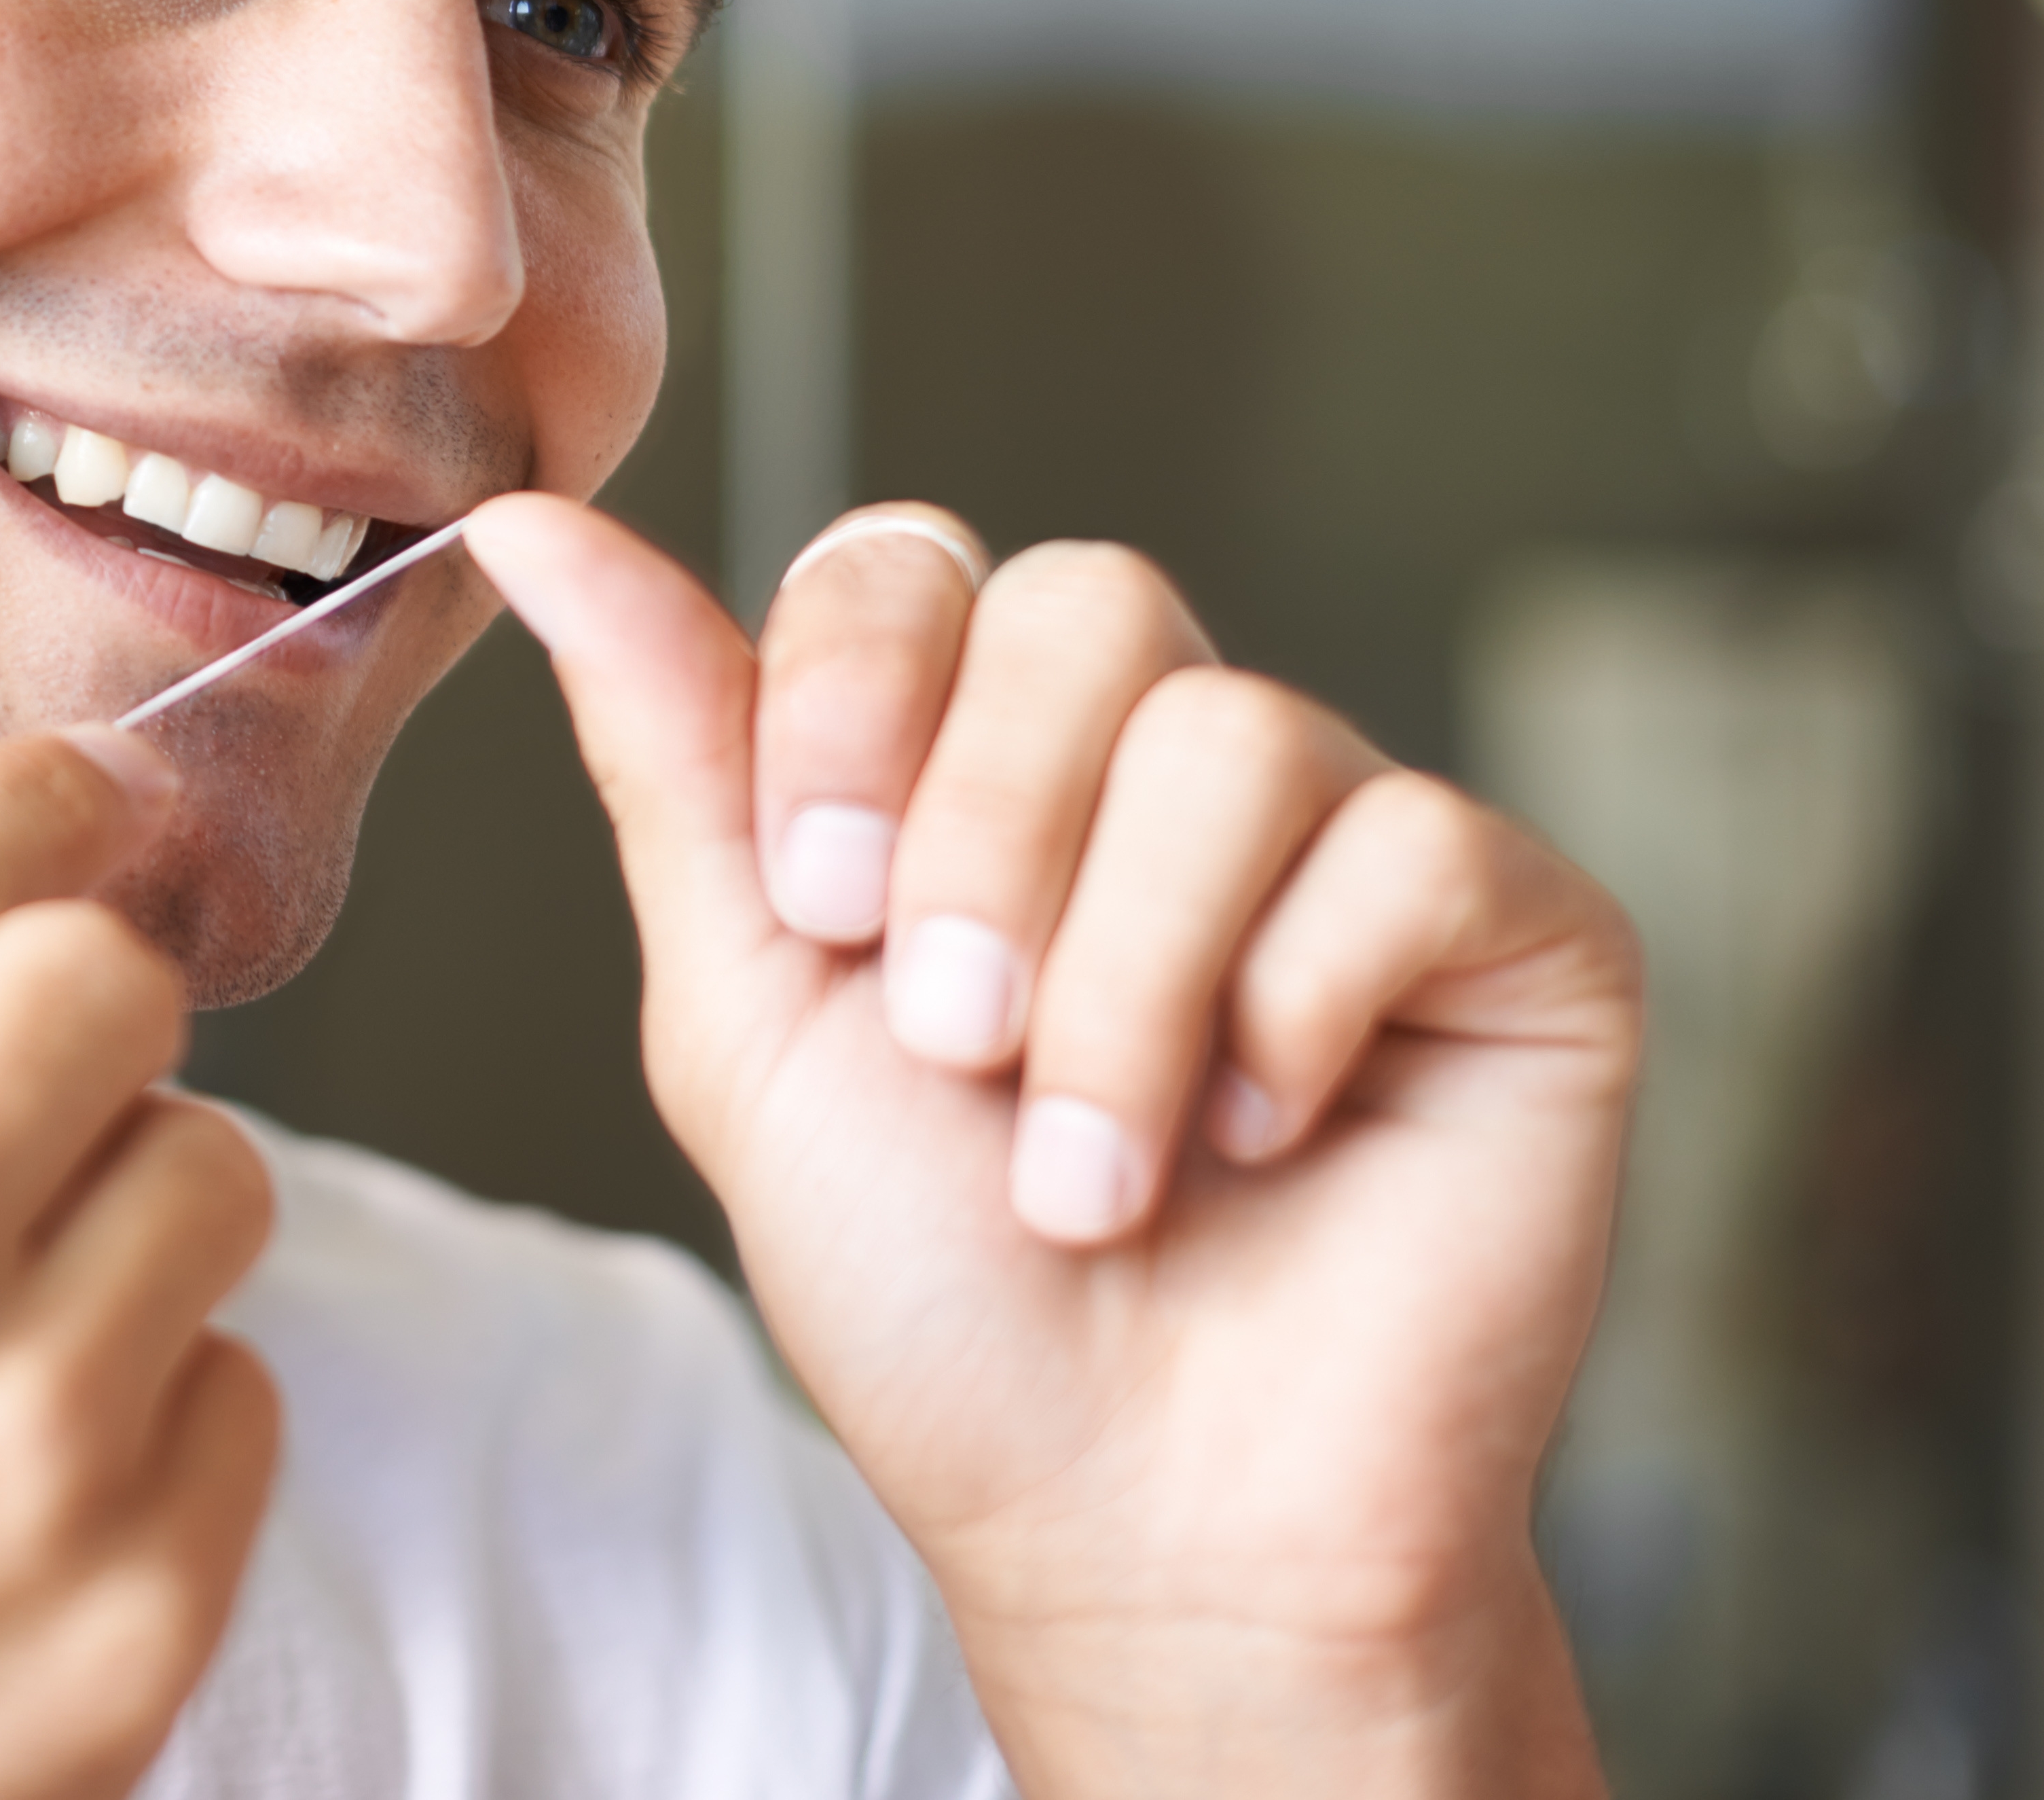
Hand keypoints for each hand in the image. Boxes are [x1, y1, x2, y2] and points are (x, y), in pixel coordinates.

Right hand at [0, 728, 283, 1799]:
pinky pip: (239, 1390)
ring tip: (3, 1309)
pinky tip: (11, 1485)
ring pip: (212, 1170)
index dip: (32, 800)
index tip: (82, 795)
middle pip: (106, 980)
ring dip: (119, 1213)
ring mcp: (19, 1438)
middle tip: (16, 1090)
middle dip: (68, 1013)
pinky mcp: (139, 1603)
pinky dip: (148, 1417)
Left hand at [469, 495, 1641, 1798]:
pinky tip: (1267, 1139)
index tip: (823, 907)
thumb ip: (671, 752)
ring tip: (1094, 1167)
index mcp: (973, 760)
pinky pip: (1408, 843)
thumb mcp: (747, 1012)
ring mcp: (1346, 835)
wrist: (1126, 1520)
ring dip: (1124, 982)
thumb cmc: (938, 1297)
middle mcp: (1161, 765)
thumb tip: (531, 524)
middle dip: (984, 837)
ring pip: (1232, 733)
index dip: (855, 705)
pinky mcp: (1512, 927)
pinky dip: (1296, 1012)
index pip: (908, 566)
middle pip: (1084, 599)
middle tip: (958, 1042)